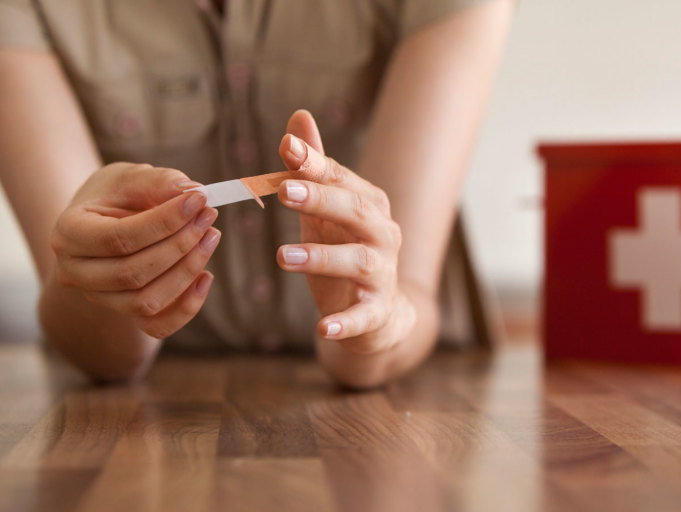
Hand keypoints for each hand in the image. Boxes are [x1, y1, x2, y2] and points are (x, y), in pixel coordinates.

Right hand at [51, 162, 220, 338]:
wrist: (107, 222)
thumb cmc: (119, 196)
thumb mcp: (132, 177)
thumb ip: (160, 181)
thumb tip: (192, 192)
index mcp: (68, 234)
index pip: (117, 239)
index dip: (164, 222)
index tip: (198, 200)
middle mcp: (76, 273)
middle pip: (132, 274)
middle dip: (180, 245)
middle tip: (209, 216)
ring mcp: (100, 298)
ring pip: (145, 302)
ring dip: (187, 271)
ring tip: (211, 236)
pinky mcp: (127, 314)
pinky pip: (158, 327)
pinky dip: (187, 307)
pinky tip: (206, 276)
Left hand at [275, 111, 415, 353]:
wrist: (380, 314)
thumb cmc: (346, 253)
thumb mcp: (325, 212)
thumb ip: (313, 170)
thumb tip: (299, 117)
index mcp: (369, 206)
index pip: (343, 179)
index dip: (316, 164)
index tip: (287, 149)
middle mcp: (383, 235)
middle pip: (357, 212)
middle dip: (322, 200)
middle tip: (285, 193)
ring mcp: (382, 274)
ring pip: (358, 261)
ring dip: (323, 258)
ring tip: (284, 257)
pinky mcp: (377, 312)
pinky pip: (364, 316)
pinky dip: (346, 322)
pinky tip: (323, 329)